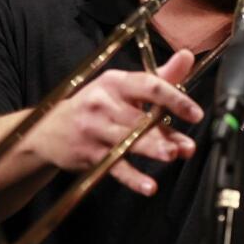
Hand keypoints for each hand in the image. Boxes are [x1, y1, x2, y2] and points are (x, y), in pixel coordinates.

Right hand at [33, 49, 203, 195]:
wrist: (49, 130)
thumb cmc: (95, 105)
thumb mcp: (121, 86)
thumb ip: (159, 77)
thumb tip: (187, 57)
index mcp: (115, 83)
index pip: (149, 85)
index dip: (174, 98)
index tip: (195, 113)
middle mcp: (103, 103)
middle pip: (138, 117)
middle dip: (163, 132)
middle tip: (184, 145)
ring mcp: (94, 129)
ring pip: (127, 141)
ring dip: (151, 149)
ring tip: (171, 156)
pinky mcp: (89, 153)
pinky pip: (114, 167)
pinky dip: (132, 178)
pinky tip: (148, 186)